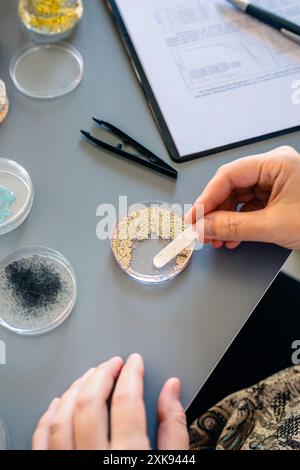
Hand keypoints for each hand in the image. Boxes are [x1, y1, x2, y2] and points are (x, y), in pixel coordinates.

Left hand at [32, 354, 188, 449]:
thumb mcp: (174, 468)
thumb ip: (174, 428)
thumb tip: (171, 389)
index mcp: (130, 459)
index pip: (127, 401)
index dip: (131, 373)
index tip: (135, 362)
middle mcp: (94, 462)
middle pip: (90, 403)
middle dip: (102, 373)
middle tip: (113, 363)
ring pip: (61, 417)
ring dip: (75, 388)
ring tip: (90, 376)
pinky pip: (41, 441)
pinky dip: (49, 416)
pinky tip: (60, 404)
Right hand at [186, 146, 299, 249]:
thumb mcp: (275, 225)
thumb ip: (234, 226)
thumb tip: (204, 226)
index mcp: (276, 162)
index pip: (228, 175)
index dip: (207, 198)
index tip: (195, 217)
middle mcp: (274, 168)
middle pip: (231, 187)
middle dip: (215, 213)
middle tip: (202, 232)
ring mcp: (276, 182)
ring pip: (238, 198)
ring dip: (225, 220)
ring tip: (217, 239)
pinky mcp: (278, 196)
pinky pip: (249, 207)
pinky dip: (238, 223)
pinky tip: (232, 237)